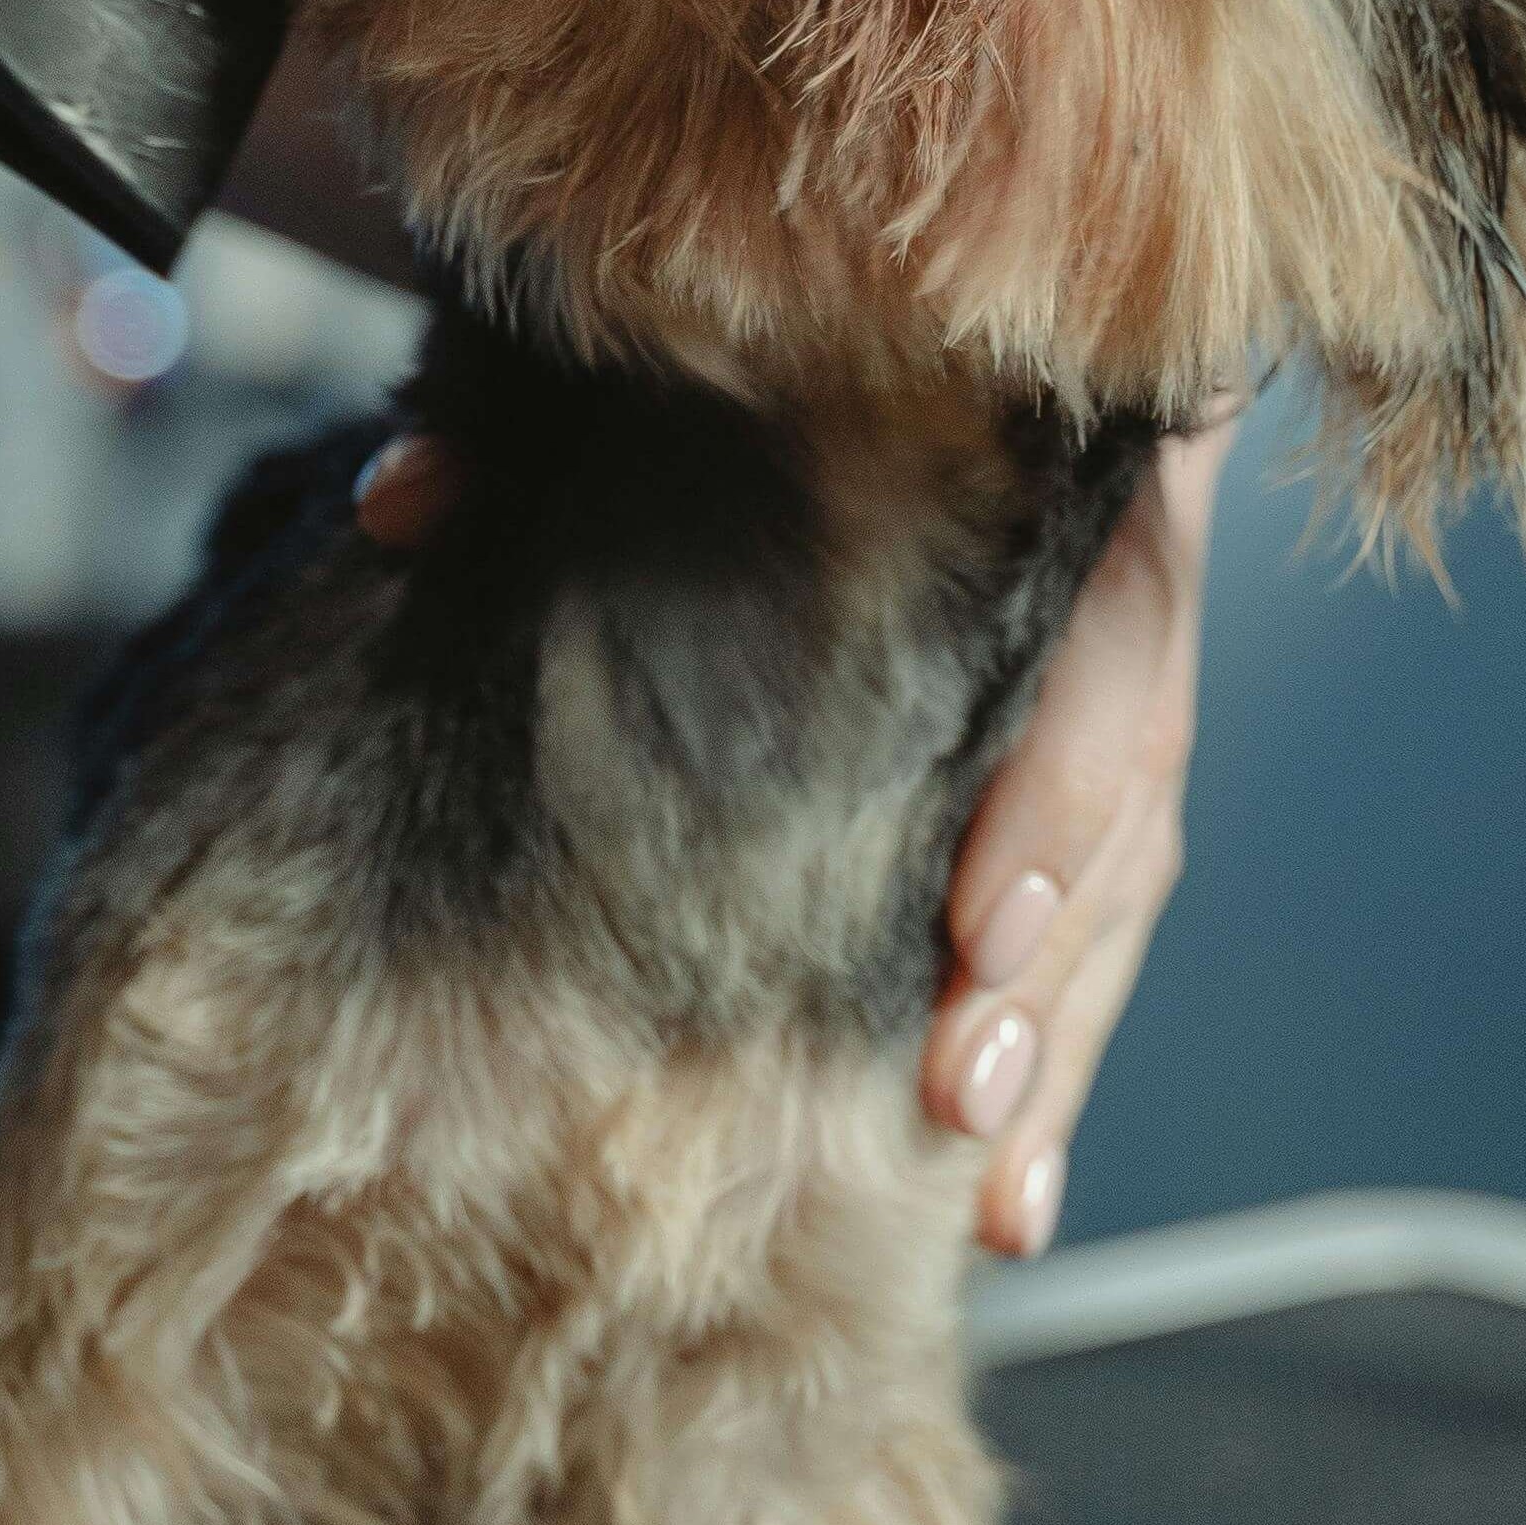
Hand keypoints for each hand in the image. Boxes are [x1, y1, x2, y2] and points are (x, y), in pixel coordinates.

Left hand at [355, 414, 1230, 1261]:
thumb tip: (400, 506)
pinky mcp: (1087, 801)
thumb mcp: (681, 370)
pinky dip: (1050, 1073)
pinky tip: (1008, 1202)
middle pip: (1125, 817)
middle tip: (956, 1096)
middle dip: (1048, 973)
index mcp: (1061, 505)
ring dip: (1053, 1051)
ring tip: (990, 1190)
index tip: (973, 927)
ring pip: (1119, 903)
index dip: (1050, 799)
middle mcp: (1110, 615)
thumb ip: (541, 425)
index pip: (1108, 659)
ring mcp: (1115, 714)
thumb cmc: (818, 356)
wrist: (939, 322)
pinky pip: (1091, 944)